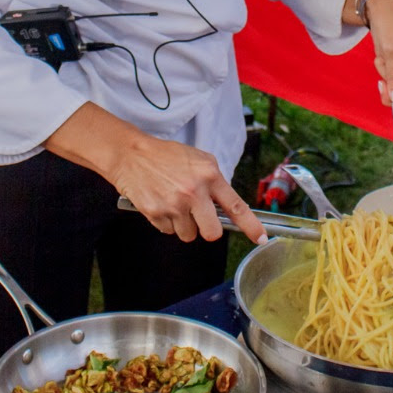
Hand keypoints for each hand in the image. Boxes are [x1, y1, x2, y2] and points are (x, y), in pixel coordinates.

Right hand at [109, 131, 266, 244]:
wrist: (131, 154)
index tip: (261, 238)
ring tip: (174, 203)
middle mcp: (193, 192)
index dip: (251, 225)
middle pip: (212, 233)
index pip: (235, 207)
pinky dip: (167, 222)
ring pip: (189, 235)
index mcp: (209, 175)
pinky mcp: (156, 214)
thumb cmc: (166, 156)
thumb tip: (227, 206)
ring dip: (184, 224)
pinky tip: (162, 203)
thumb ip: (215, 181)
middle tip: (199, 217)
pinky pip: (168, 231)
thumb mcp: (198, 159)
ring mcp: (174, 205)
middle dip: (208, 230)